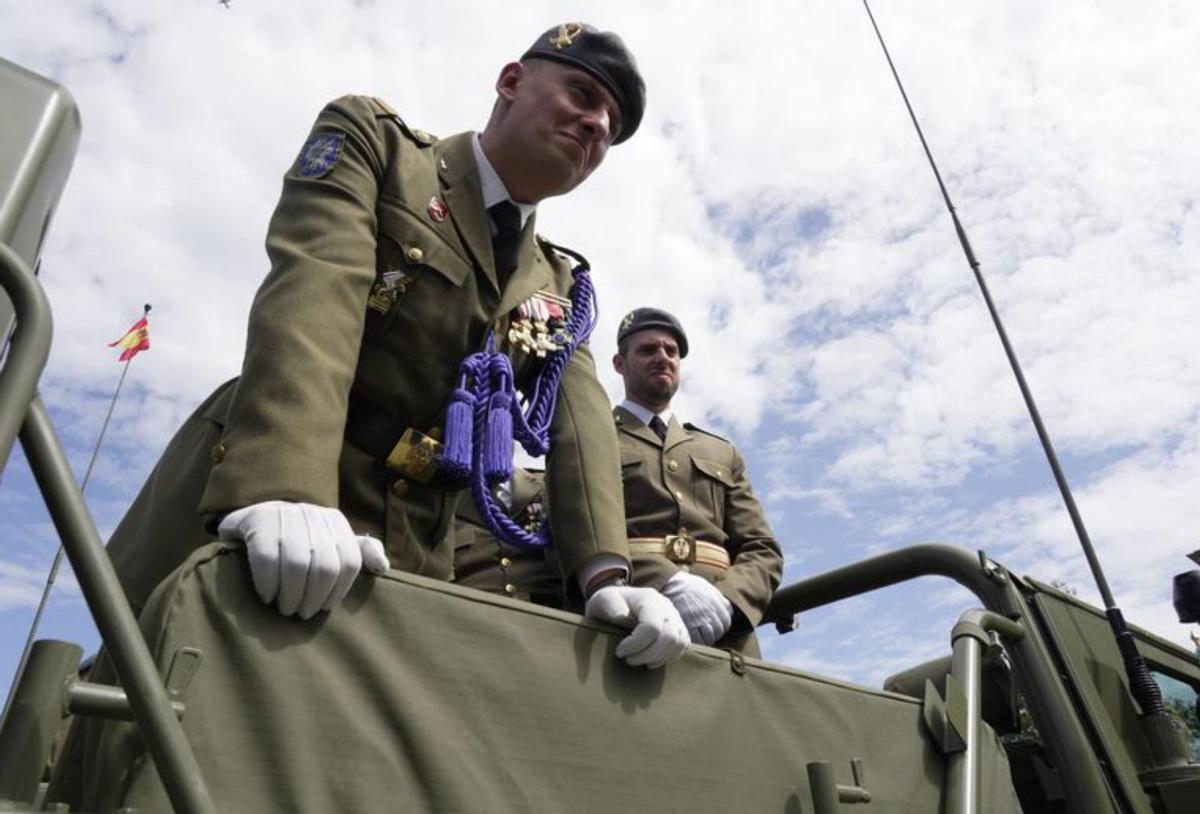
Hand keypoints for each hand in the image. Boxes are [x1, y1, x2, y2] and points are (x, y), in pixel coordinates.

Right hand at [218, 501, 389, 619]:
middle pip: (325, 566)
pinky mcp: (259, 522)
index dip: (338, 590)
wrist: (256, 518)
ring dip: (292, 595)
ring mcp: (284, 516)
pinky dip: (269, 583)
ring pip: (297, 564)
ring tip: (286, 608)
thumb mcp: (333, 542)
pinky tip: (267, 596)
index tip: (324, 607)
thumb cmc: (300, 539)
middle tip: (303, 613)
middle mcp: (312, 514)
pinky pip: (267, 560)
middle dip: (314, 597)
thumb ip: (361, 553)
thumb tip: (383, 568)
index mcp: (335, 521)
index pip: (349, 561)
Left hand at [584, 584, 689, 667]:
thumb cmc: (609, 604)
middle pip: (669, 637)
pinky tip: (650, 660)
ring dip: (657, 658)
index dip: (636, 644)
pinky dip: (667, 657)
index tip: (619, 651)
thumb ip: (610, 606)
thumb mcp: (602, 600)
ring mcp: (676, 617)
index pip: (652, 627)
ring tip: (638, 660)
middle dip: (647, 654)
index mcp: (649, 598)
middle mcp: (667, 606)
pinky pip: (682, 647)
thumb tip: (620, 616)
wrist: (617, 603)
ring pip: (678, 643)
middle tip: (628, 659)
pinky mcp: (679, 629)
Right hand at [662, 571, 733, 645]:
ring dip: (707, 639)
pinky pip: (699, 640)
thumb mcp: (706, 586)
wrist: (670, 584)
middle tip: (706, 633)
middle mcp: (711, 612)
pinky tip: (694, 639)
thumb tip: (727, 608)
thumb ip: (718, 598)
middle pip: (719, 631)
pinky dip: (698, 642)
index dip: (721, 625)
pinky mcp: (689, 626)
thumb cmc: (687, 585)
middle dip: (714, 634)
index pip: (727, 621)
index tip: (714, 626)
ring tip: (700, 637)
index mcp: (716, 602)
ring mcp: (700, 619)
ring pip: (711, 637)